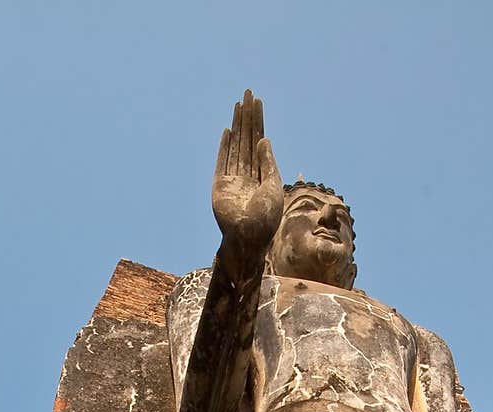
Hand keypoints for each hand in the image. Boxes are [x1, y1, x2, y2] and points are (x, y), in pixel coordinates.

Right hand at [212, 89, 282, 282]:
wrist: (248, 237)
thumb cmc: (266, 217)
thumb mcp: (273, 186)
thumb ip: (268, 162)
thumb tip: (264, 138)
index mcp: (263, 176)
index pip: (260, 142)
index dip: (258, 122)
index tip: (257, 102)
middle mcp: (247, 175)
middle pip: (247, 140)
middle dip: (247, 117)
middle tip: (247, 94)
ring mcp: (233, 180)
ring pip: (236, 146)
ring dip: (237, 125)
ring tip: (239, 105)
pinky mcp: (220, 186)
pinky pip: (222, 161)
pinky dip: (225, 146)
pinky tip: (229, 130)